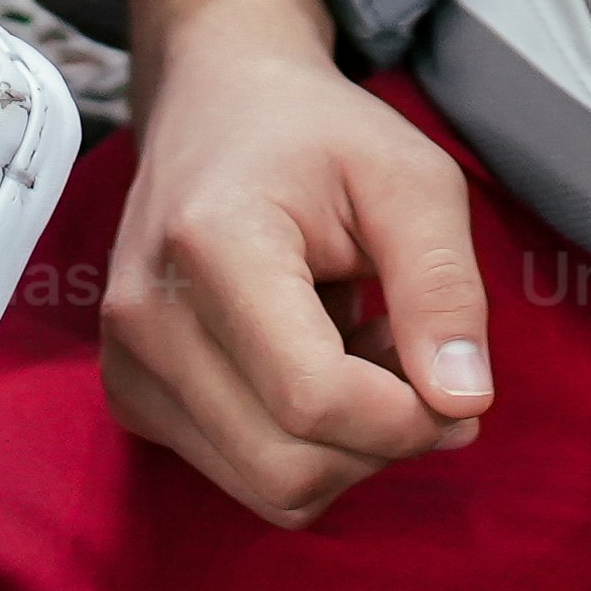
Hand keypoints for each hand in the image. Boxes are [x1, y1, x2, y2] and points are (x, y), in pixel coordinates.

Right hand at [97, 0, 495, 524]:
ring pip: (270, 489)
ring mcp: (127, 363)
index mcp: (211, 243)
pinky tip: (318, 366)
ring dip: (348, 448)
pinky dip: (304, 447)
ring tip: (364, 353)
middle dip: (384, 442)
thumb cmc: (320, 135)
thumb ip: (445, 287)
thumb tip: (462, 405)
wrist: (218, 102)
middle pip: (290, 467)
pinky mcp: (131, 395)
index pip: (315, 399)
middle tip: (418, 361)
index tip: (458, 387)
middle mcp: (148, 315)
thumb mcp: (412, 179)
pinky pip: (243, 477)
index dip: (409, 419)